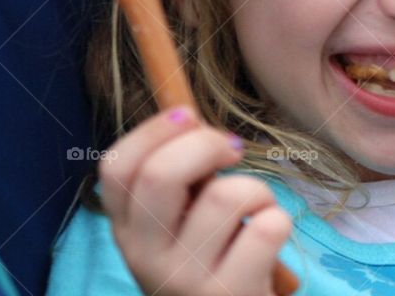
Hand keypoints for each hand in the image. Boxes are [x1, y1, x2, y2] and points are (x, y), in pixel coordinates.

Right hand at [98, 108, 292, 295]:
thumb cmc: (211, 259)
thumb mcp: (176, 226)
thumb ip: (177, 181)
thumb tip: (192, 122)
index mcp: (128, 231)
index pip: (116, 168)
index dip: (154, 130)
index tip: (190, 118)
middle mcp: (146, 257)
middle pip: (162, 174)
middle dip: (207, 144)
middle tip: (233, 151)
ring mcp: (187, 279)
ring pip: (227, 195)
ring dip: (256, 188)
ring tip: (255, 209)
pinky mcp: (231, 293)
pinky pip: (267, 226)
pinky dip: (279, 218)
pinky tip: (268, 238)